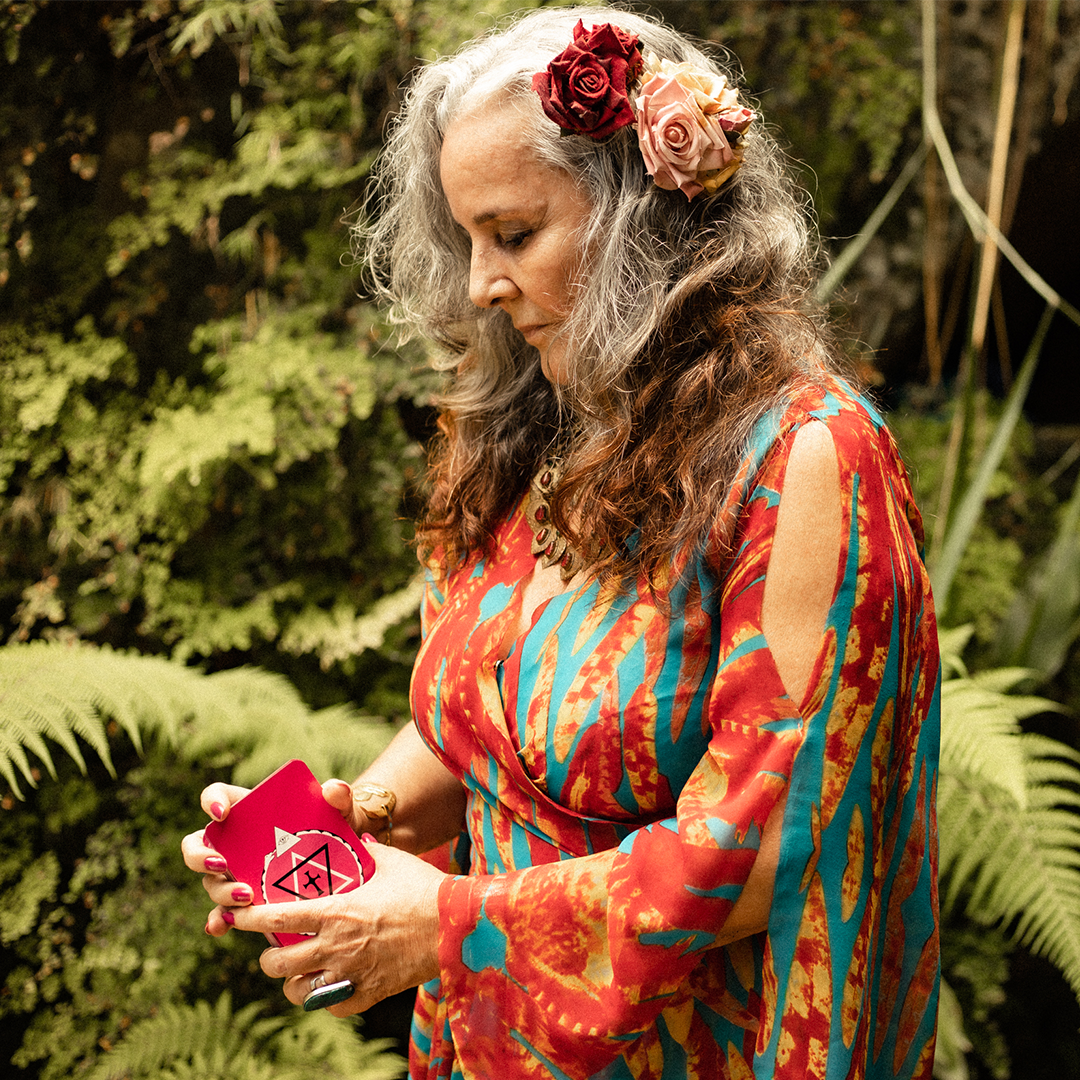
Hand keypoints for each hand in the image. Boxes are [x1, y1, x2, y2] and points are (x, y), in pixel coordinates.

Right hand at [180, 777, 390, 933]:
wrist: (345, 863)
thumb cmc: (335, 828)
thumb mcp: (340, 811)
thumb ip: (339, 796)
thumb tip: (332, 789)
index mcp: (249, 809)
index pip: (217, 796)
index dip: (211, 801)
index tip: (223, 813)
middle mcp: (234, 840)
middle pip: (198, 844)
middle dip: (201, 856)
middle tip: (223, 864)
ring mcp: (236, 871)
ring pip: (211, 881)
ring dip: (220, 891)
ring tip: (247, 896)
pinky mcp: (244, 900)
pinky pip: (222, 912)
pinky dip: (217, 920)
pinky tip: (220, 927)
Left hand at [219, 839, 443, 1015]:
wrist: (456, 924)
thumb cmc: (423, 887)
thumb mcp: (389, 861)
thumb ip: (364, 851)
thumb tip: (354, 837)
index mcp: (336, 911)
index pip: (277, 918)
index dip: (249, 918)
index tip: (237, 916)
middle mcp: (336, 945)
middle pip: (279, 962)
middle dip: (269, 956)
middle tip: (274, 948)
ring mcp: (351, 973)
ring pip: (299, 991)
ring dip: (292, 982)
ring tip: (296, 973)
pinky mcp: (370, 992)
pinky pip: (332, 1006)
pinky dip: (325, 1000)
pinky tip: (328, 988)